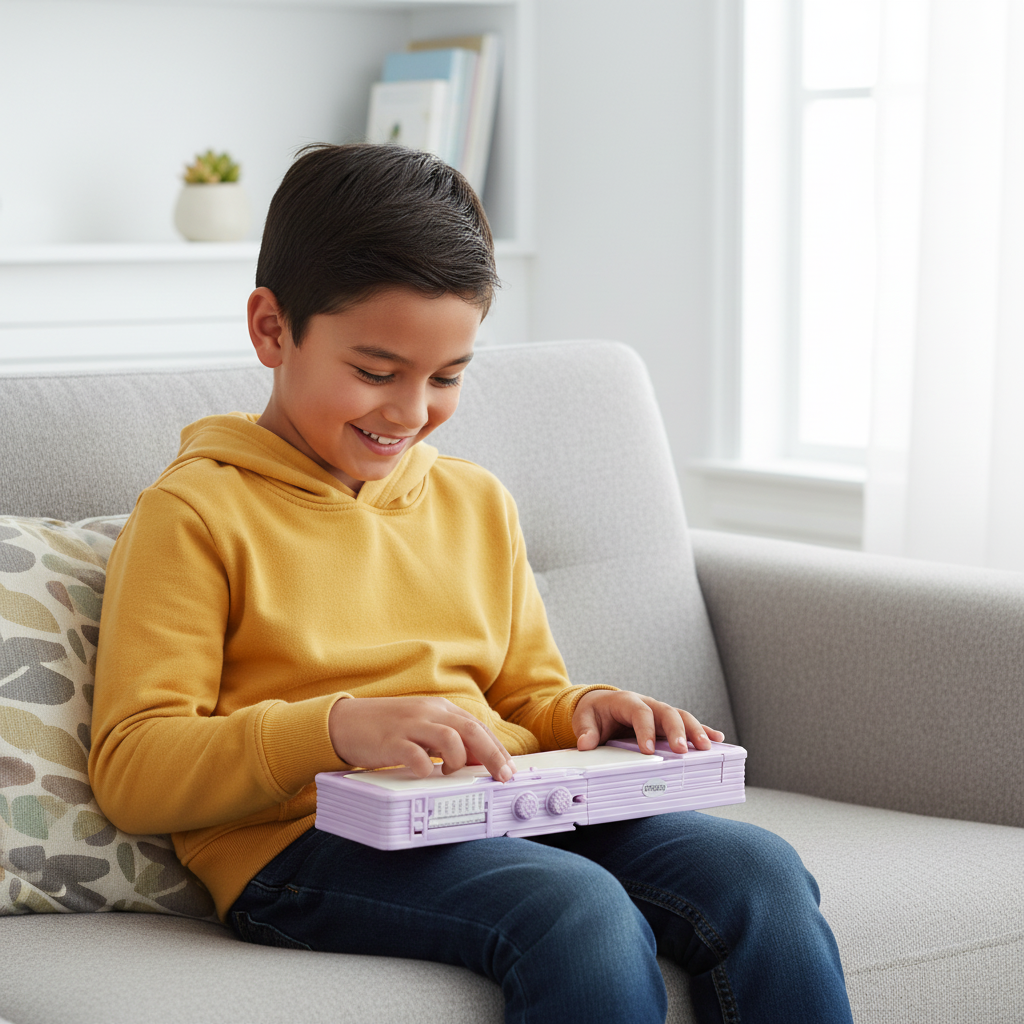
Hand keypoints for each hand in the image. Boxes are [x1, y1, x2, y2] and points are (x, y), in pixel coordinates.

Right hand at [328, 696, 516, 781]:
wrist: (344, 721)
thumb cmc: (386, 728)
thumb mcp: (421, 728)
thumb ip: (446, 740)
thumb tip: (476, 761)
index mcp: (438, 709)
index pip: (476, 726)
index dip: (497, 748)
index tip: (510, 768)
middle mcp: (428, 713)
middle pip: (470, 730)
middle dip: (493, 755)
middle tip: (503, 777)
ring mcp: (409, 725)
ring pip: (449, 738)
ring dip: (459, 759)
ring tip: (452, 772)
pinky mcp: (390, 741)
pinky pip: (415, 754)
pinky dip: (426, 768)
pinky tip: (424, 774)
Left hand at [572, 690, 724, 754]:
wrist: (600, 704)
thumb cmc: (594, 712)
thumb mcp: (583, 718)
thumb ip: (585, 730)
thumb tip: (586, 744)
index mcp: (626, 701)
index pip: (640, 712)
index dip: (645, 730)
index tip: (648, 750)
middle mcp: (648, 703)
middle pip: (667, 712)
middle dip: (677, 731)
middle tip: (682, 750)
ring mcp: (660, 712)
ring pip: (682, 717)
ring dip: (695, 731)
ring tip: (707, 748)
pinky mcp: (667, 722)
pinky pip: (687, 724)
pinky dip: (703, 730)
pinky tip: (717, 739)